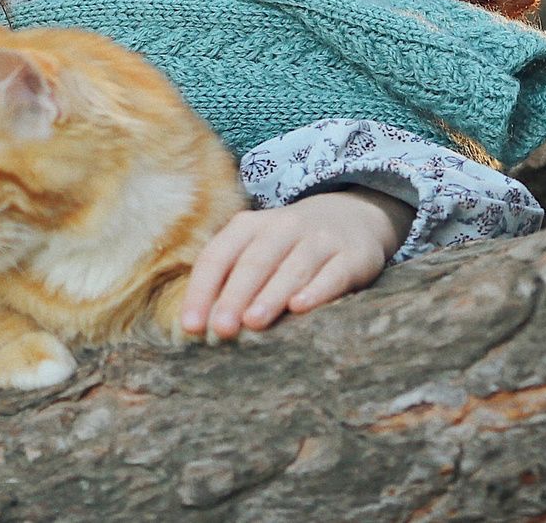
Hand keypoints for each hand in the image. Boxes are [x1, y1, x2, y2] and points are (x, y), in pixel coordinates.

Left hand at [180, 189, 413, 339]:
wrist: (354, 215)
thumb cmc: (291, 245)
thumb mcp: (259, 248)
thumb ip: (232, 277)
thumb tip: (203, 323)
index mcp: (250, 226)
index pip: (218, 256)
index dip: (202, 290)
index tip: (191, 326)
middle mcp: (284, 226)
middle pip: (254, 262)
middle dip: (235, 295)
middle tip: (221, 328)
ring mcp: (320, 239)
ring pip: (292, 268)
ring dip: (270, 295)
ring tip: (253, 322)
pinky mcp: (353, 256)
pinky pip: (333, 274)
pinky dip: (316, 290)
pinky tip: (300, 307)